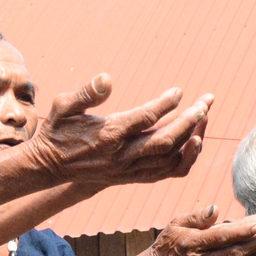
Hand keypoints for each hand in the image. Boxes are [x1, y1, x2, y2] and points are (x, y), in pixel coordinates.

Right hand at [28, 76, 213, 185]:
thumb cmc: (57, 130)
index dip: (166, 104)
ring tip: (203, 117)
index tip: (179, 91)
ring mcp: (129, 170)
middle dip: (191, 120)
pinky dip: (185, 159)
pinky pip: (167, 173)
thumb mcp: (63, 105)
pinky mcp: (132, 177)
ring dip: (192, 138)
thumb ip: (86, 92)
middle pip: (166, 141)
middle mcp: (122, 156)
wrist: (49, 166)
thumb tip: (108, 78)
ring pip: (171, 159)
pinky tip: (194, 141)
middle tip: (207, 101)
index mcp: (108, 135)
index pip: (146, 119)